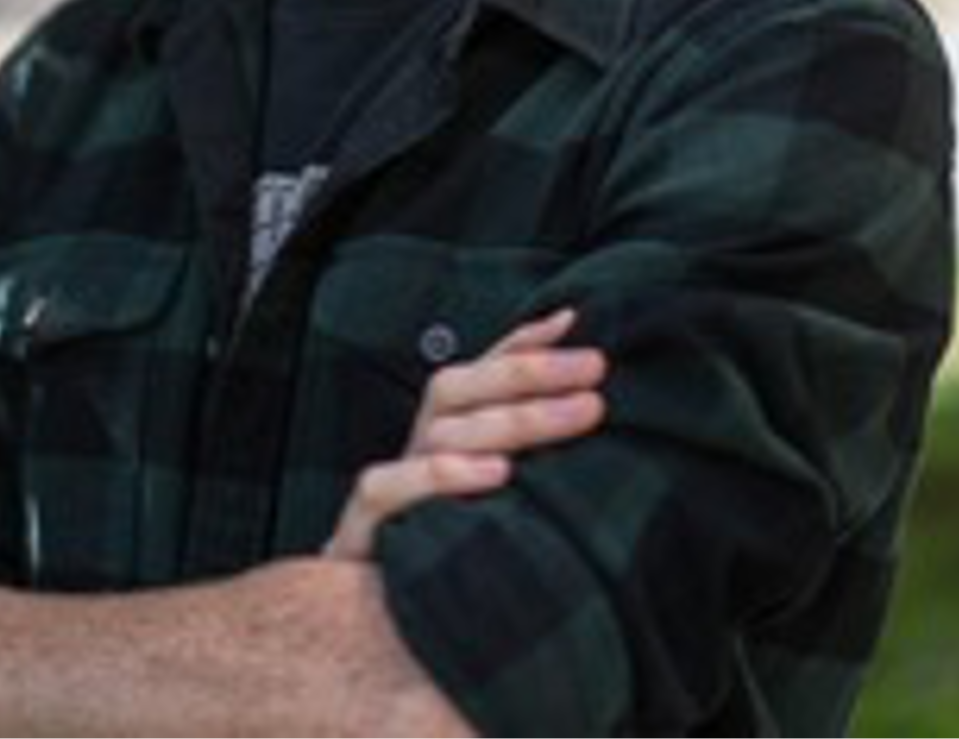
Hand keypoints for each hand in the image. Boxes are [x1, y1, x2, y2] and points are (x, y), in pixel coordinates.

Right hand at [326, 308, 607, 559]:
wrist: (376, 631)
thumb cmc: (450, 562)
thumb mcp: (499, 509)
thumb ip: (532, 461)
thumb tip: (589, 406)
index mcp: (444, 444)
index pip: (476, 377)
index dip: (519, 346)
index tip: (576, 326)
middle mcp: (416, 456)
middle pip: (457, 391)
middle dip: (528, 372)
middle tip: (595, 368)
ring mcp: (390, 490)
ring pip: (441, 433)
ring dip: (514, 418)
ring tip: (579, 412)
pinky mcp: (363, 530)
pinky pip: (388, 489)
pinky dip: (439, 475)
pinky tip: (495, 473)